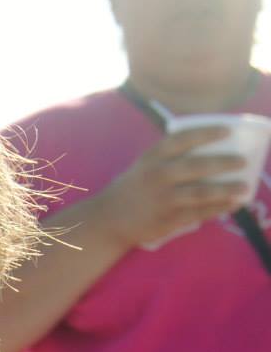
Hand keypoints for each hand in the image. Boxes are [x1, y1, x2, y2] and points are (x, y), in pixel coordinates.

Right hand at [93, 126, 247, 249]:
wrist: (107, 220)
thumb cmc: (131, 189)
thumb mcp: (143, 166)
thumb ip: (168, 157)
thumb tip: (210, 151)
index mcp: (152, 158)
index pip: (183, 139)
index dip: (207, 133)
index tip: (228, 131)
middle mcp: (157, 176)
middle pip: (197, 166)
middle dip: (224, 163)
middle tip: (243, 161)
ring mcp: (162, 200)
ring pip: (201, 193)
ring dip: (226, 190)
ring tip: (243, 188)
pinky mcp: (166, 220)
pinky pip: (198, 213)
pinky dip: (217, 209)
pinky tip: (230, 205)